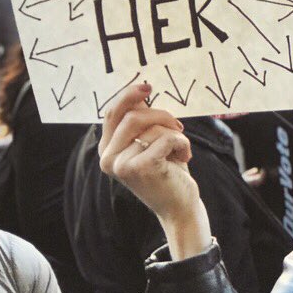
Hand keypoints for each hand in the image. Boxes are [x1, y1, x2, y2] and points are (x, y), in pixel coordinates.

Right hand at [99, 82, 211, 259]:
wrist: (179, 206)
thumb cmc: (167, 170)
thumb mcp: (151, 142)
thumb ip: (141, 121)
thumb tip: (139, 89)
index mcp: (107, 150)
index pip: (112, 113)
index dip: (129, 95)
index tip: (148, 86)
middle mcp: (108, 158)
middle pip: (132, 116)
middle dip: (161, 115)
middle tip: (178, 127)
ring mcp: (121, 165)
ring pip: (151, 127)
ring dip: (174, 133)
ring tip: (181, 149)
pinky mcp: (140, 168)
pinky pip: (166, 138)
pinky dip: (182, 143)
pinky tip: (185, 156)